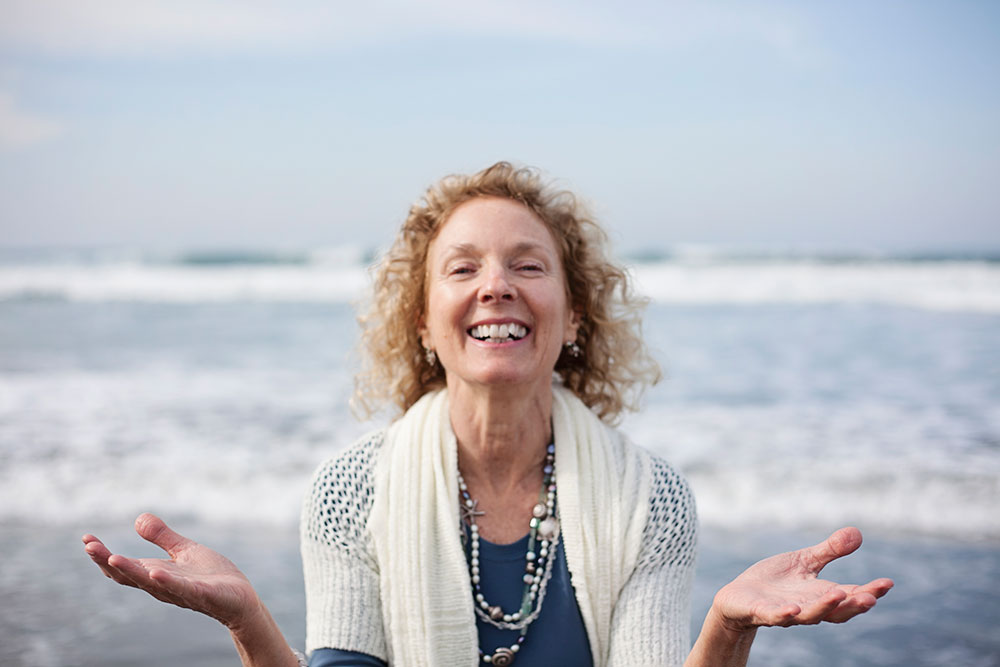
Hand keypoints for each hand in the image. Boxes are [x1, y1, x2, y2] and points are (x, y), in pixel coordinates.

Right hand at [82, 513, 262, 630]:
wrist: (240, 598)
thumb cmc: (210, 576)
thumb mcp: (184, 550)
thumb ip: (162, 537)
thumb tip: (138, 518)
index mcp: (156, 574)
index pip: (123, 567)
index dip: (103, 555)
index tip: (86, 539)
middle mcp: (162, 586)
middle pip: (129, 576)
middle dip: (108, 561)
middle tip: (89, 546)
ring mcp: (181, 591)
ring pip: (150, 583)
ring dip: (131, 571)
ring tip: (112, 557)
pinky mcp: (202, 594)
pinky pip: (183, 589)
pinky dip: (168, 582)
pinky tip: (156, 572)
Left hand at [712, 527, 893, 631]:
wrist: (739, 597)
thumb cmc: (775, 582)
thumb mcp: (804, 561)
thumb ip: (830, 551)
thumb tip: (858, 532)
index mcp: (820, 595)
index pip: (850, 596)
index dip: (869, 592)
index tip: (887, 583)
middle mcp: (808, 607)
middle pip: (836, 611)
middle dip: (853, 605)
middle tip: (871, 597)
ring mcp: (786, 612)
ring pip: (809, 615)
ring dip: (824, 607)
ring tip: (839, 595)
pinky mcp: (761, 612)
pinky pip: (775, 617)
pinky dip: (785, 614)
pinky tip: (793, 609)